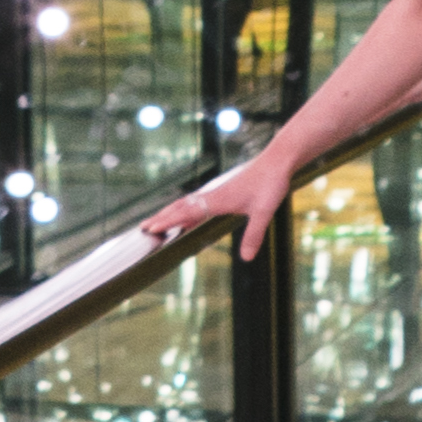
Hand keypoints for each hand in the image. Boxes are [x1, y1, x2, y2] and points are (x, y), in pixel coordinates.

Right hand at [150, 152, 302, 263]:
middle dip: (161, 217)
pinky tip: (188, 216)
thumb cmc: (271, 184)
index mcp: (218, 200)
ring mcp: (217, 193)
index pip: (186, 212)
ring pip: (187, 203)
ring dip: (171, 212)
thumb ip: (254, 235)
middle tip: (143, 228)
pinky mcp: (223, 192)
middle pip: (180, 207)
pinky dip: (185, 209)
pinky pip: (197, 202)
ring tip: (158, 222)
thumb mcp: (264, 212)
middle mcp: (213, 195)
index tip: (151, 229)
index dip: (168, 221)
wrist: (277, 161)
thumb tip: (246, 259)